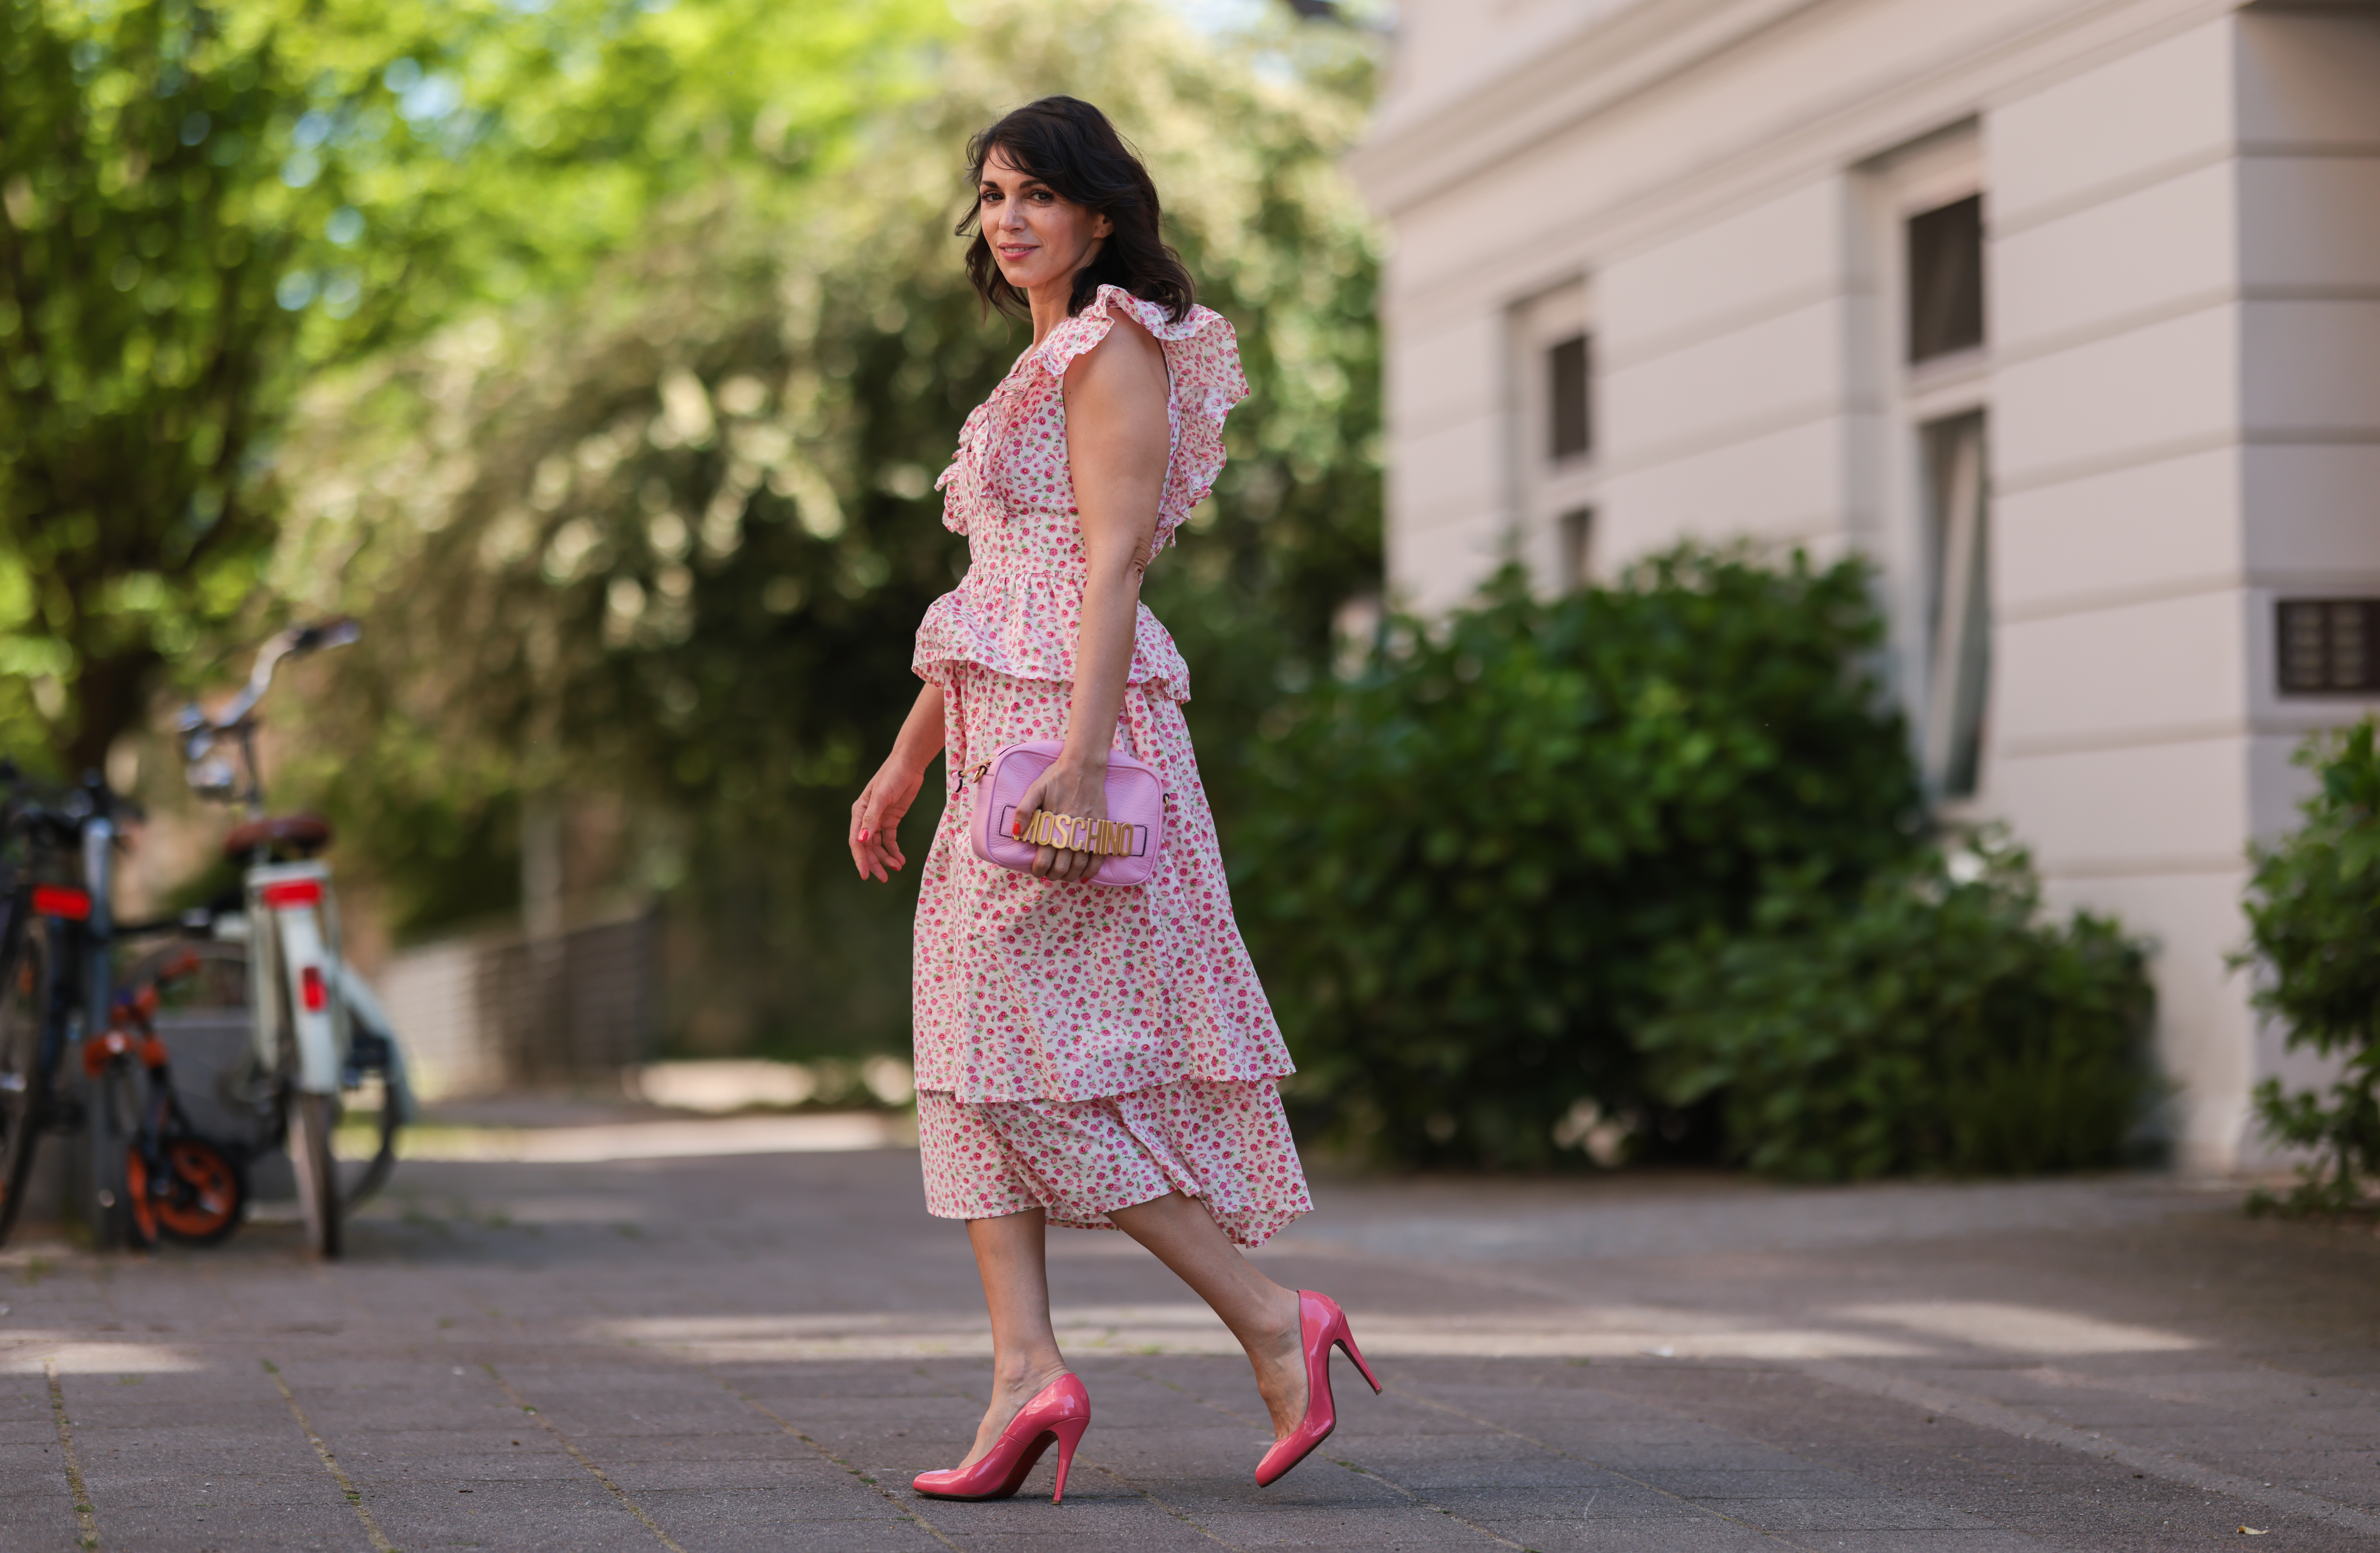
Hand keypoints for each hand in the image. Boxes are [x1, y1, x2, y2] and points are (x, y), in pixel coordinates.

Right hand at [850, 754, 926, 882]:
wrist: (910, 763)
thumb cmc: (893, 775)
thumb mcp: (882, 797)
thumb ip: (872, 818)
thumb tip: (862, 840)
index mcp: (859, 812)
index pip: (856, 841)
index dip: (860, 859)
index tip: (865, 875)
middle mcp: (866, 818)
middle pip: (867, 847)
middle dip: (874, 863)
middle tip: (883, 878)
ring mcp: (879, 819)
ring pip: (878, 845)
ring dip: (886, 858)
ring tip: (897, 867)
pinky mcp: (892, 819)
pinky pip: (890, 840)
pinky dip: (894, 850)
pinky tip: (901, 859)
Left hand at [1014, 755, 1108, 882]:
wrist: (1083, 767)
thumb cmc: (1056, 778)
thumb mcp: (1034, 790)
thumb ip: (1024, 811)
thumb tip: (1017, 833)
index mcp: (1052, 825)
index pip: (1044, 860)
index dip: (1038, 870)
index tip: (1036, 870)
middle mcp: (1070, 832)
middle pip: (1061, 867)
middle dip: (1053, 875)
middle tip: (1048, 873)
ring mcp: (1087, 831)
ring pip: (1079, 865)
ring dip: (1070, 875)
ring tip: (1063, 875)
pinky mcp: (1100, 828)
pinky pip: (1098, 855)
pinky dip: (1092, 869)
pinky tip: (1084, 875)